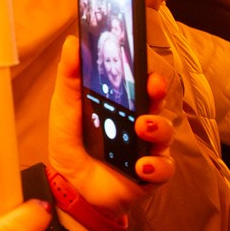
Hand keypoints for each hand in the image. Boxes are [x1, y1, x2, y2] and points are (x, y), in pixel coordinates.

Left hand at [48, 35, 175, 213]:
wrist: (71, 188)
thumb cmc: (71, 145)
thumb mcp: (65, 109)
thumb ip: (69, 78)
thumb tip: (72, 42)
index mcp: (121, 104)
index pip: (138, 82)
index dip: (143, 71)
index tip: (142, 61)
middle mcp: (139, 123)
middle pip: (157, 102)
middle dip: (157, 92)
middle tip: (152, 87)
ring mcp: (148, 148)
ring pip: (165, 132)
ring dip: (157, 127)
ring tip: (141, 127)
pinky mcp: (151, 174)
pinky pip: (164, 168)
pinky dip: (156, 167)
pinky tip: (141, 166)